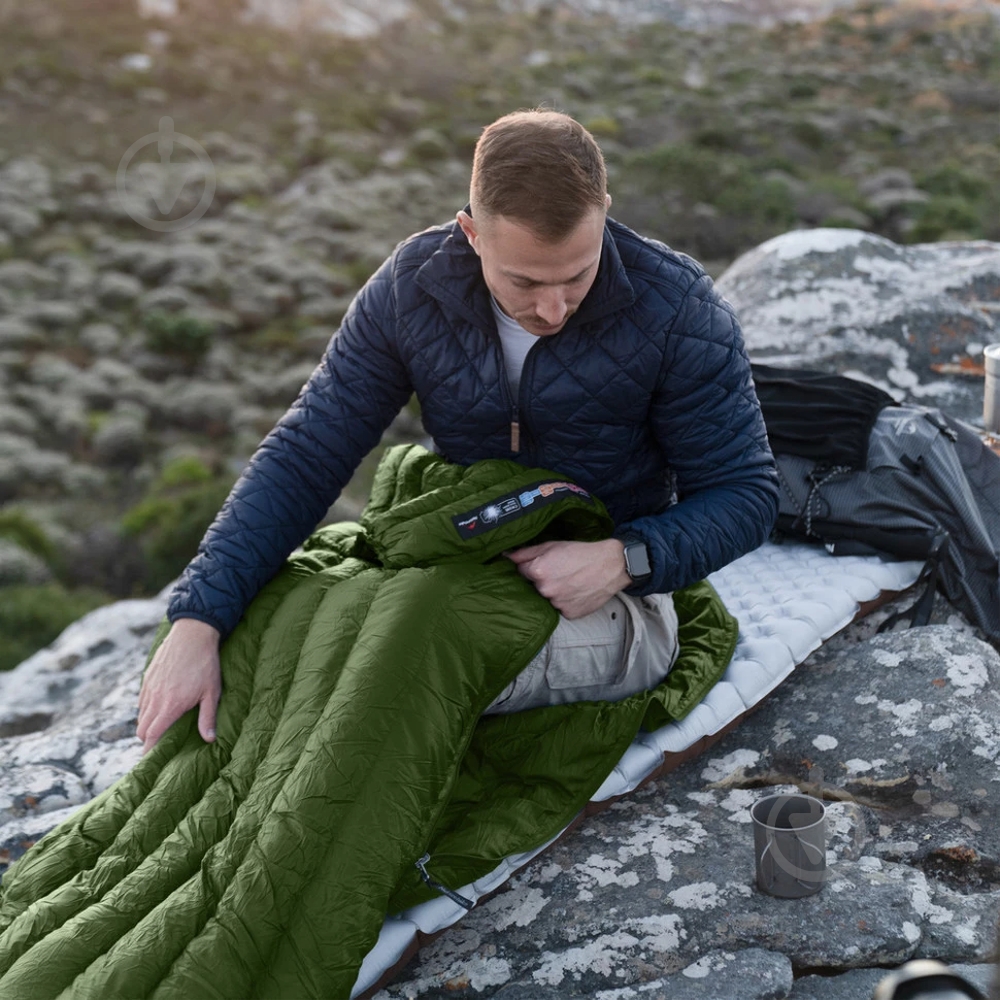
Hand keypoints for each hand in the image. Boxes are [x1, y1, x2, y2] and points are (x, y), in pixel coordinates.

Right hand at [137, 618, 221, 753]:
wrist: (192, 634)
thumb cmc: (205, 664)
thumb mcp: (212, 692)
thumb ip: (207, 717)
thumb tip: (209, 740)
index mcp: (170, 706)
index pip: (152, 737)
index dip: (150, 752)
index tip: (153, 761)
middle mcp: (154, 700)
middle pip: (141, 730)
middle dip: (148, 741)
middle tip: (161, 745)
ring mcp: (148, 688)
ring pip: (140, 716)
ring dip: (148, 724)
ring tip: (162, 727)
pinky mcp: (147, 678)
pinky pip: (141, 701)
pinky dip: (146, 709)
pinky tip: (161, 707)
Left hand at [506, 538, 630, 618]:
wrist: (610, 566)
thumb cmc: (582, 553)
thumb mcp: (552, 545)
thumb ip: (526, 552)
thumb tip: (506, 557)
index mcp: (538, 571)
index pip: (522, 571)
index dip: (533, 566)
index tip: (545, 564)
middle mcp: (545, 590)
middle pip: (534, 586)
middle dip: (543, 580)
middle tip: (560, 571)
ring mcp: (557, 604)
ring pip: (548, 598)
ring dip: (555, 591)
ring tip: (571, 581)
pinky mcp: (569, 614)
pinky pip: (561, 608)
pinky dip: (566, 601)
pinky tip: (576, 591)